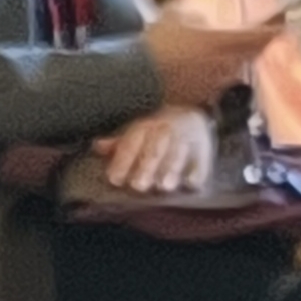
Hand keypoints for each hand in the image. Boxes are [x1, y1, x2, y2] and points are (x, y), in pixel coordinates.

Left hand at [97, 103, 217, 198]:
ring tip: (165, 186)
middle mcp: (165, 132)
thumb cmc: (154, 133)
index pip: (131, 144)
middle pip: (154, 151)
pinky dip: (196, 172)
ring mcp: (186, 140)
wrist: (191, 114)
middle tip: (138, 186)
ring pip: (178, 155)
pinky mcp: (203, 150)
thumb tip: (97, 146)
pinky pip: (201, 161)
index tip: (114, 180)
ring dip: (171, 170)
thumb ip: (116, 145)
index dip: (122, 162)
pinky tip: (190, 183)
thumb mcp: (135, 134)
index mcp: (144, 128)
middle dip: (146, 168)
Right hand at [142, 10, 281, 108]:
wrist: (133, 80)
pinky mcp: (199, 100)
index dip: (274, 28)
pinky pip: (213, 85)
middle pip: (249, 55)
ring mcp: (214, 85)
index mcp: (225, 42)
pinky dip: (210, 78)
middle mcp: (227, 65)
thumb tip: (203, 19)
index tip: (281, 23)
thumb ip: (194, 17)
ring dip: (228, 63)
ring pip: (231, 71)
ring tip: (216, 58)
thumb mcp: (173, 18)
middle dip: (249, 47)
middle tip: (244, 40)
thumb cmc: (155, 44)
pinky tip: (196, 74)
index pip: (262, 36)